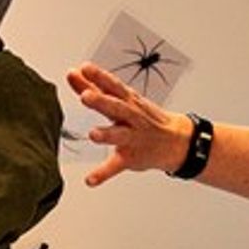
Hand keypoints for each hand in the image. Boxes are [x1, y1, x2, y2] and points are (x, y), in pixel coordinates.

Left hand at [66, 63, 192, 188]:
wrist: (175, 140)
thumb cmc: (143, 117)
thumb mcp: (123, 99)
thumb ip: (95, 87)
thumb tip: (73, 73)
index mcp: (128, 101)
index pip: (113, 85)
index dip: (99, 76)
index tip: (84, 68)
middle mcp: (131, 117)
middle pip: (117, 107)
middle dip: (102, 101)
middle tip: (85, 96)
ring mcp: (132, 138)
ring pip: (119, 135)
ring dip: (107, 134)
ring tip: (93, 134)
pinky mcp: (131, 158)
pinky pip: (116, 166)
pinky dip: (103, 173)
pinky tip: (91, 179)